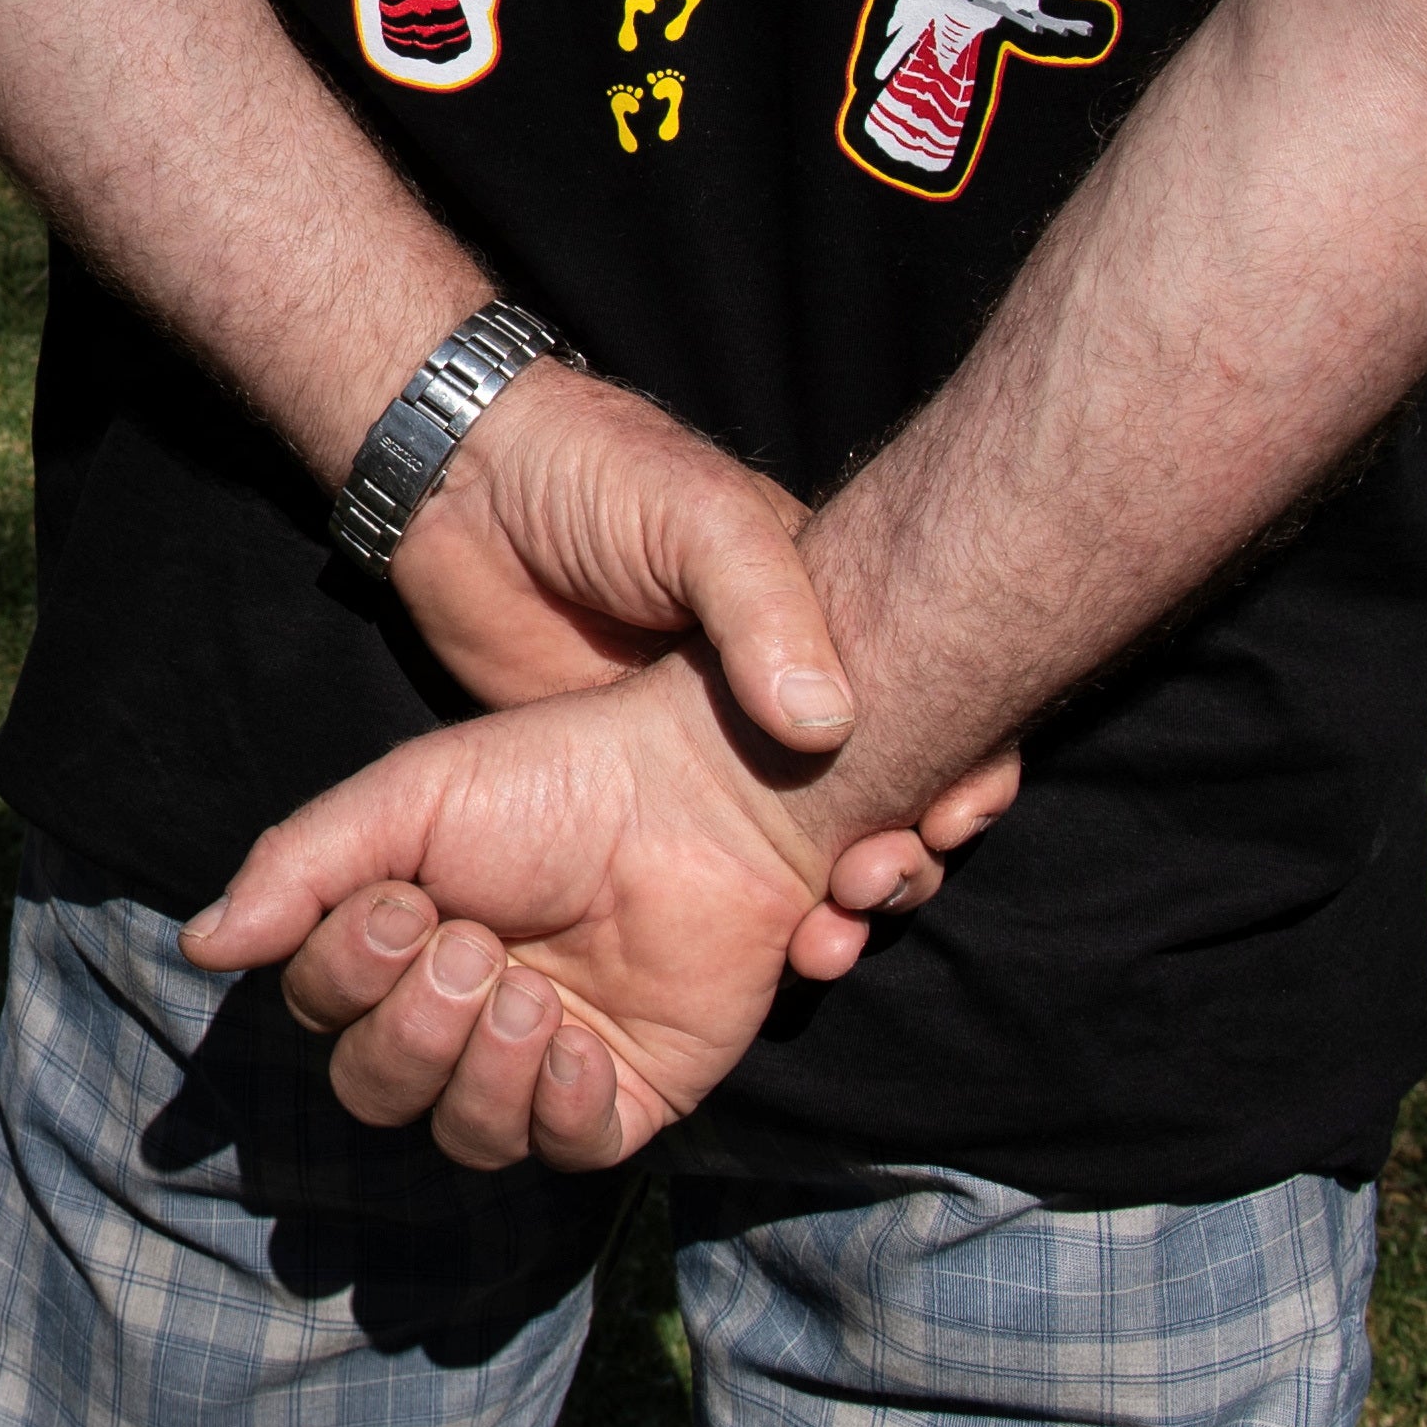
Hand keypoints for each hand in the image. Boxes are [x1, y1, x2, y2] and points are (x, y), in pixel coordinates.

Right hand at [182, 655, 838, 1170]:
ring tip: (533, 993)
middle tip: (477, 945)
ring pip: (467, 1137)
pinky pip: (567, 1149)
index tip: (403, 900)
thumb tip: (202, 948)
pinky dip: (558, 1107)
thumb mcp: (408, 800)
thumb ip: (300, 867)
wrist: (698, 785)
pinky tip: (579, 1043)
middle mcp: (459, 1014)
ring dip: (483, 1070)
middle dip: (413, 1027)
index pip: (320, 1015)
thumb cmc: (552, 776)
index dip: (344, 978)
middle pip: (376, 1091)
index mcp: (396, 947)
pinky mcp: (628, 1091)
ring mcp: (543, 1058)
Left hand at [377, 391, 1023, 923]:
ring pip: (804, 850)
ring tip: (824, 938)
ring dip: (834, 904)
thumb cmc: (597, 477)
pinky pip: (710, 869)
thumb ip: (764, 612)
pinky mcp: (634, 791)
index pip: (928, 709)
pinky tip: (764, 949)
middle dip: (901, 856)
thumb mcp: (697, 522)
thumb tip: (829, 727)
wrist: (464, 492)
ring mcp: (708, 750)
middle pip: (882, 795)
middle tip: (876, 886)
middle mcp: (781, 693)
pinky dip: (749, 921)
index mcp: (820, 624)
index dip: (961, 771)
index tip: (950, 820)